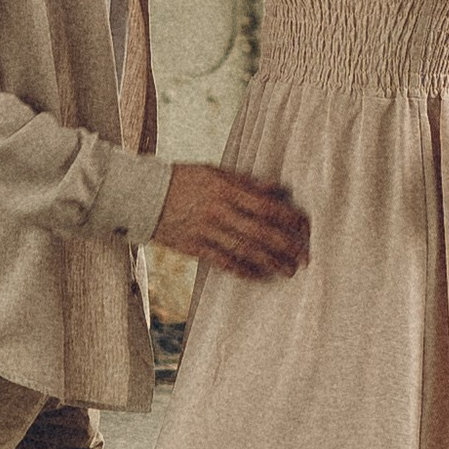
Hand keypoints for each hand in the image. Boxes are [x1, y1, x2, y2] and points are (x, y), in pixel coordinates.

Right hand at [153, 161, 309, 281]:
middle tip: (305, 257)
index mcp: (225, 189)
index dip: (289, 218)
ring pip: (245, 251)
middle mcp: (218, 211)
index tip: (305, 227)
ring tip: (289, 271)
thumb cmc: (183, 179)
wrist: (142, 195)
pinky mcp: (194, 247)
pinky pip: (224, 262)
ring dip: (270, 262)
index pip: (265, 206)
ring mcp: (205, 231)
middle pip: (260, 232)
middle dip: (286, 246)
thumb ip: (246, 182)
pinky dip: (244, 270)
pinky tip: (260, 276)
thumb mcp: (214, 172)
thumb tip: (277, 189)